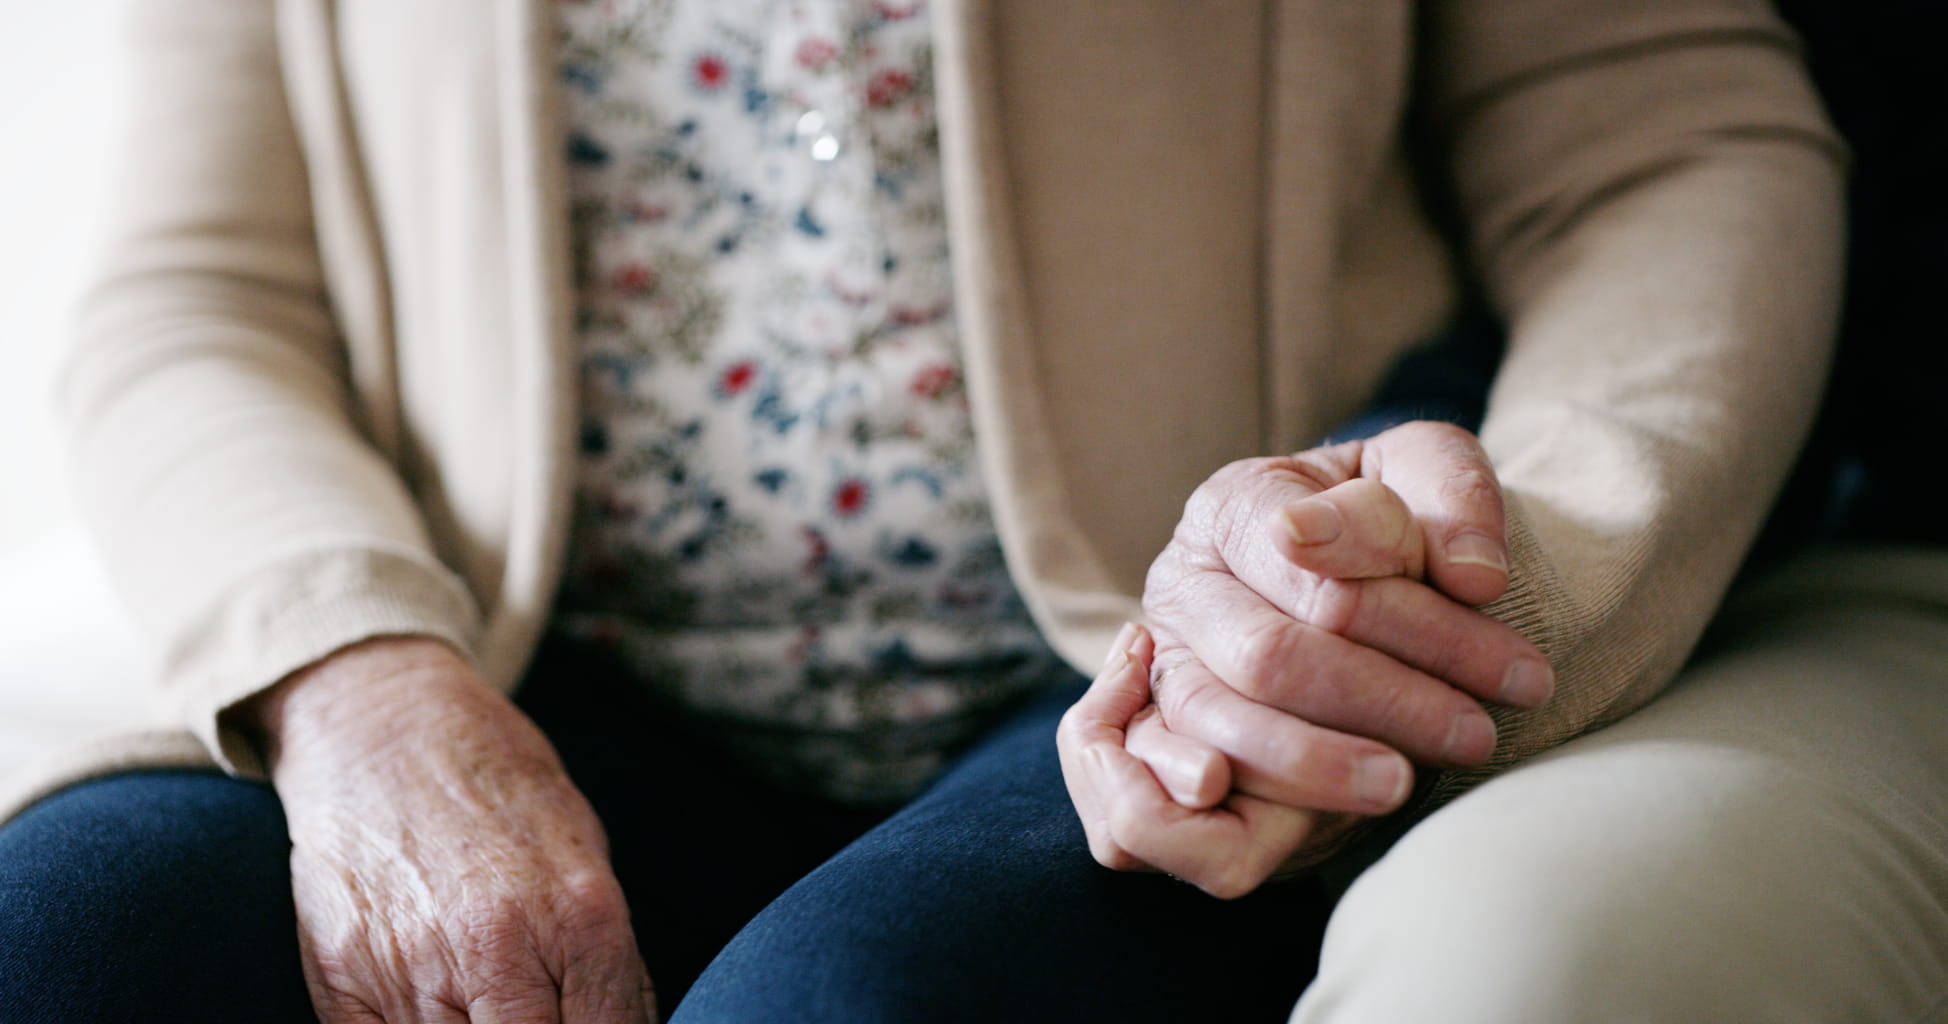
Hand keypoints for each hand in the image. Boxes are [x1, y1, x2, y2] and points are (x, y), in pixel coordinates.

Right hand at [239, 638, 655, 1022]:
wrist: (381, 726)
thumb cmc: (495, 783)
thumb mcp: (585, 851)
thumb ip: (606, 955)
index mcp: (580, 918)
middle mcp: (499, 951)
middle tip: (540, 1012)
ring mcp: (414, 974)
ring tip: (488, 1002)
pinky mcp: (342, 985)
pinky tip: (438, 1011)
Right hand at [1060, 423, 1554, 894]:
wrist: (1350, 580)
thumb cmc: (1392, 525)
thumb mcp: (1428, 476)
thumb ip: (1450, 497)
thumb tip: (1472, 574)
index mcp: (1233, 506)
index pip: (1318, 568)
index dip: (1421, 626)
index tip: (1520, 672)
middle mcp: (1180, 588)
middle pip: (1269, 655)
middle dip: (1384, 702)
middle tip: (1478, 734)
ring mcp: (1161, 671)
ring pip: (1213, 728)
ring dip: (1313, 767)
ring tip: (1403, 784)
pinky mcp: (1158, 747)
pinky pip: (1151, 802)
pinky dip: (1214, 822)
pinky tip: (1299, 830)